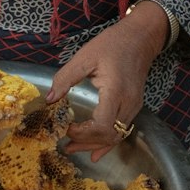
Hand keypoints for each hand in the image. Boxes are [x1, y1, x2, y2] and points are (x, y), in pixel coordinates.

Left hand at [46, 2, 167, 162]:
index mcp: (115, 90)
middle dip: (86, 142)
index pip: (102, 124)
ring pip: (115, 136)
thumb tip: (49, 100)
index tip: (66, 126)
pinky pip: (121, 130)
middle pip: (108, 135)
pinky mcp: (134, 106)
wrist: (140, 37)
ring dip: (94, 144)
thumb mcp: (85, 56)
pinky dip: (107, 142)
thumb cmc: (113, 44)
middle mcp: (128, 103)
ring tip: (73, 147)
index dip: (83, 132)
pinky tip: (96, 152)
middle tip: (65, 142)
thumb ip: (65, 78)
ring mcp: (134, 106)